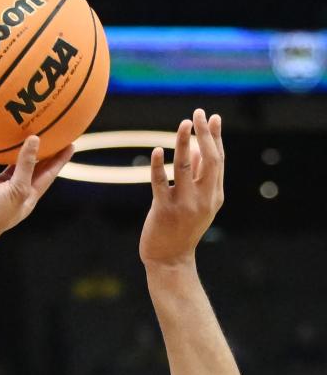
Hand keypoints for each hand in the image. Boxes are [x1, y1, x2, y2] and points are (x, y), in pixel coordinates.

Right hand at [0, 136, 73, 243]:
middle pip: (28, 167)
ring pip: (3, 164)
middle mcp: (10, 190)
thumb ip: (26, 164)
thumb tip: (35, 139)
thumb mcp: (17, 189)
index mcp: (25, 196)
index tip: (71, 144)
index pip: (47, 174)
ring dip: (10, 150)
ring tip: (18, 130)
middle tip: (48, 131)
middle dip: (38, 152)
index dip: (59, 160)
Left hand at [140, 110, 224, 267]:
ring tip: (184, 123)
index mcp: (215, 195)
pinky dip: (158, 165)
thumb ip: (198, 176)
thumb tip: (197, 148)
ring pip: (185, 167)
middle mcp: (203, 199)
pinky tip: (157, 150)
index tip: (213, 117)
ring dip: (184, 142)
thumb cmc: (182, 229)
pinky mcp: (164, 210)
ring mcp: (184, 204)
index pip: (218, 160)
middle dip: (205, 134)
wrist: (170, 261)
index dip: (216, 137)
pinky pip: (161, 183)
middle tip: (198, 113)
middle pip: (209, 159)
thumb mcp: (198, 203)